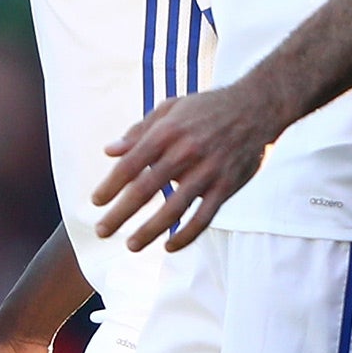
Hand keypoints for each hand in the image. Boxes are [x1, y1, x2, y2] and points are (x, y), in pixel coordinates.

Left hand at [90, 81, 284, 250]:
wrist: (256, 107)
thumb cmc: (206, 107)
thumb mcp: (169, 108)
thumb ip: (139, 132)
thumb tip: (109, 151)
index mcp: (166, 132)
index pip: (130, 164)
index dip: (111, 186)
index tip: (95, 202)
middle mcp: (185, 152)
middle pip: (145, 190)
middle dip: (120, 214)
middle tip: (101, 232)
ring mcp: (208, 171)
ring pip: (174, 209)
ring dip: (149, 230)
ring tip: (131, 245)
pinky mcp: (227, 186)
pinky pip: (204, 217)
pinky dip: (186, 235)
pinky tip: (169, 245)